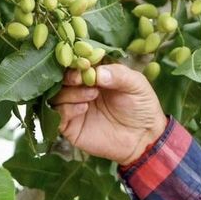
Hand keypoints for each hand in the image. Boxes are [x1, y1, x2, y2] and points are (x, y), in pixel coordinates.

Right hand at [51, 64, 167, 164]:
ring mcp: (73, 107)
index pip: (76, 62)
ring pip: (56, 95)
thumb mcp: (136, 84)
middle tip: (80, 79)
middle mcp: (80, 89)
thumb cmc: (142, 107)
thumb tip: (97, 72)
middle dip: (69, 76)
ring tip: (92, 95)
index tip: (84, 63)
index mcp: (94, 74)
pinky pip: (58, 115)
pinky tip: (84, 108)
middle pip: (61, 77)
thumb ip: (118, 74)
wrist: (144, 138)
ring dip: (71, 92)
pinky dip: (67, 109)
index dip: (77, 61)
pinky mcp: (70, 126)